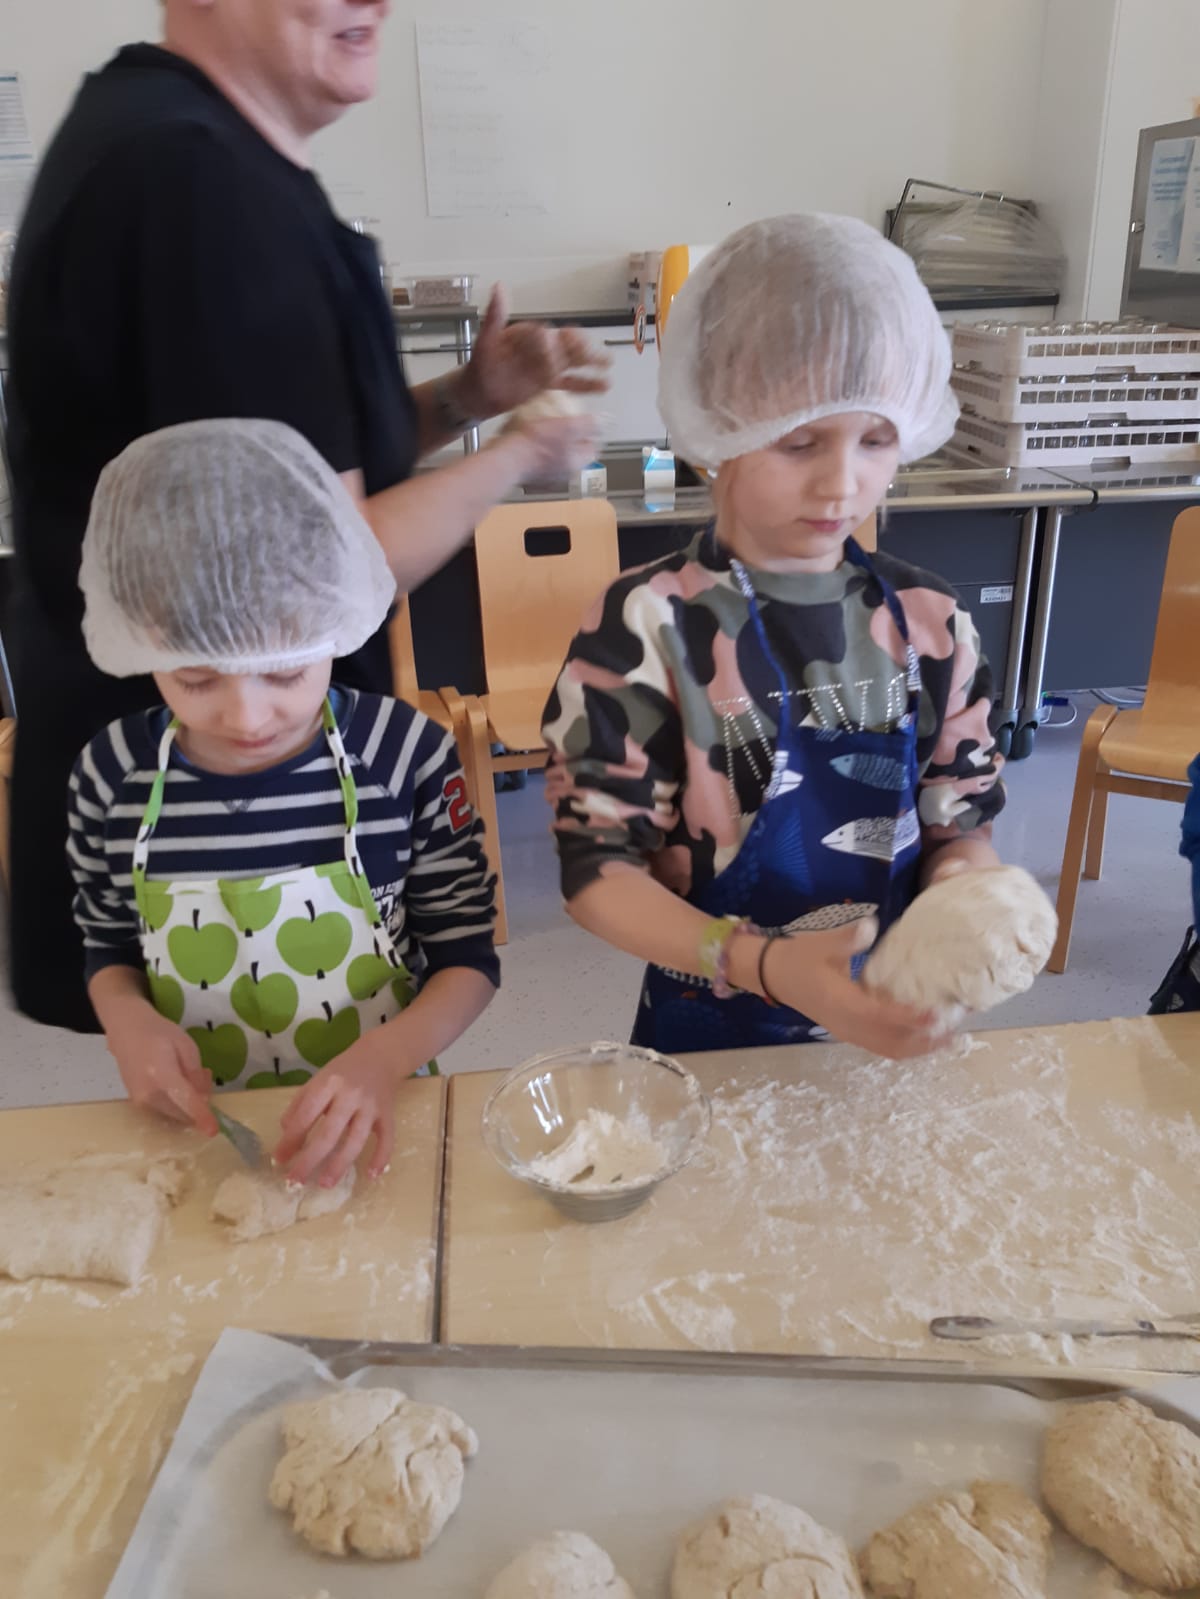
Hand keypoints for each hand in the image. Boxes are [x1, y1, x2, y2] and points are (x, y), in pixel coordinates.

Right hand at [105, 1001, 217, 1134]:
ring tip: (187, 1075)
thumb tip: (203, 1101)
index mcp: (161, 1075)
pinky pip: (165, 1110)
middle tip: (203, 1076)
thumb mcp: (186, 1047)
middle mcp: (148, 1094)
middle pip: (182, 1113)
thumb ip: (196, 1075)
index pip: (186, 1101)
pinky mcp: (137, 1104)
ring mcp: (139, 1101)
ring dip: (188, 1102)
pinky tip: (177, 1082)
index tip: (213, 1131)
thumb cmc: (159, 1033)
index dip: (202, 1116)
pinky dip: (177, 1102)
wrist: (126, 1030)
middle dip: (199, 1102)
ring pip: (175, 1114)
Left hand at [272, 1042, 399, 1187]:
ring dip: (340, 1165)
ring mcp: (371, 1106)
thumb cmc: (343, 1071)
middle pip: (329, 1133)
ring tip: (325, 1184)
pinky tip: (371, 1175)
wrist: (381, 1055)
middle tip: (295, 1181)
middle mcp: (351, 1095)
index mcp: (329, 1083)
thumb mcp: (318, 1080)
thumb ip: (300, 1105)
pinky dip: (381, 1158)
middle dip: (310, 1160)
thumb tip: (286, 1136)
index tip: (278, 1159)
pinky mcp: (388, 1114)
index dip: (291, 1139)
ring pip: (356, 1140)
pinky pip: (387, 1139)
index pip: (306, 1115)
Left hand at [460, 284, 610, 416]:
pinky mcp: (548, 383)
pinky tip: (602, 385)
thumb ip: (495, 316)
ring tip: (608, 364)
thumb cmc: (479, 364)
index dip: (557, 340)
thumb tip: (499, 287)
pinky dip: (585, 384)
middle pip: (567, 346)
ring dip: (591, 364)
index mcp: (529, 334)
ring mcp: (546, 365)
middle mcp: (541, 347)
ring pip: (573, 363)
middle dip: (584, 349)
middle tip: (599, 353)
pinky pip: (569, 382)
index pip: (547, 334)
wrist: (477, 393)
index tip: (564, 343)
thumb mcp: (485, 340)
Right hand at [505, 413, 600, 486]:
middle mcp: (563, 475)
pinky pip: (537, 459)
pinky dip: (537, 448)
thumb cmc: (537, 443)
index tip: (583, 419)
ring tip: (545, 424)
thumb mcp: (569, 427)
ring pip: (555, 456)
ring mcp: (544, 478)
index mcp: (576, 465)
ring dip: (553, 443)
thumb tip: (608, 421)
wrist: (505, 460)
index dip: (590, 433)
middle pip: (573, 454)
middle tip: (563, 420)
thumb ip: (589, 425)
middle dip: (571, 438)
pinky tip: (528, 435)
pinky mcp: (527, 475)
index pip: (592, 449)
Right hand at [761, 920, 950, 1058]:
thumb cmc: (799, 957)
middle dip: (923, 1041)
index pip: (881, 1016)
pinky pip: (881, 1045)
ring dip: (917, 1047)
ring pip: (887, 1048)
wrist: (773, 974)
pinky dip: (904, 1044)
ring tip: (945, 1038)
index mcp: (841, 1003)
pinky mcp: (849, 1031)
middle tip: (954, 1030)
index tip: (936, 1015)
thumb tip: (871, 926)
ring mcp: (847, 1031)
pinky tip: (922, 1034)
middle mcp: (847, 1024)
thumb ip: (848, 936)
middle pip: (890, 1043)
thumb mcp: (822, 943)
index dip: (910, 1018)